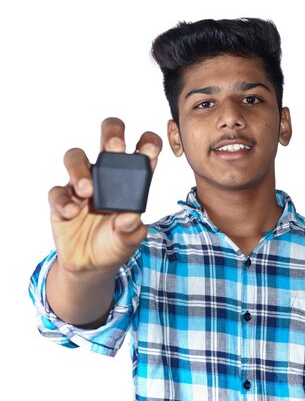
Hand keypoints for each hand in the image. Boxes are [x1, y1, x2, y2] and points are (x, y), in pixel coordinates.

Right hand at [48, 117, 161, 274]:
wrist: (89, 266)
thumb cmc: (114, 244)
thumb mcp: (128, 241)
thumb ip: (131, 231)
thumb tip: (130, 218)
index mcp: (131, 180)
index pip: (141, 151)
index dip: (148, 144)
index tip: (150, 150)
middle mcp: (107, 175)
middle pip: (108, 140)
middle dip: (112, 135)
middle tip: (115, 148)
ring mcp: (82, 183)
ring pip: (76, 158)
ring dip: (80, 170)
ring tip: (87, 191)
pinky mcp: (62, 198)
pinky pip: (58, 192)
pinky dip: (63, 201)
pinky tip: (71, 213)